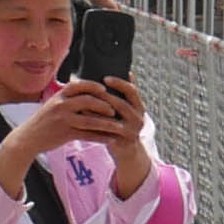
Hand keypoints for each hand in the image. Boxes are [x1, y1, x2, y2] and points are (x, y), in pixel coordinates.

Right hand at [3, 78, 137, 169]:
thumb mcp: (53, 104)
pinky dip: (100, 137)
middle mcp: (61, 105)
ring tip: (118, 125)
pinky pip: (87, 135)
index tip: (105, 89)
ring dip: (106, 123)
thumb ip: (68, 98)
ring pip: (90, 120)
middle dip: (104, 105)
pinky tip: (110, 139)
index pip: (79, 85)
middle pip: (87, 101)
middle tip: (115, 109)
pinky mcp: (65, 134)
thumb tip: (87, 92)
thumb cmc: (44, 120)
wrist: (28, 138)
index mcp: (59, 95)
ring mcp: (63, 120)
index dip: (93, 86)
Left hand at [82, 78, 154, 195]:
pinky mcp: (123, 141)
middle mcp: (139, 119)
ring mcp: (132, 131)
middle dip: (105, 96)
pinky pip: (106, 131)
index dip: (119, 83)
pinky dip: (95, 123)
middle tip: (90, 89)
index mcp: (140, 107)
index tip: (105, 77)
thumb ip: (127, 94)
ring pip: (113, 119)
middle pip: (122, 104)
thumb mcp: (129, 109)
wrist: (128, 152)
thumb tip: (128, 72)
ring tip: (83, 101)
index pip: (132, 91)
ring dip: (97, 110)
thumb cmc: (124, 125)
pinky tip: (83, 117)